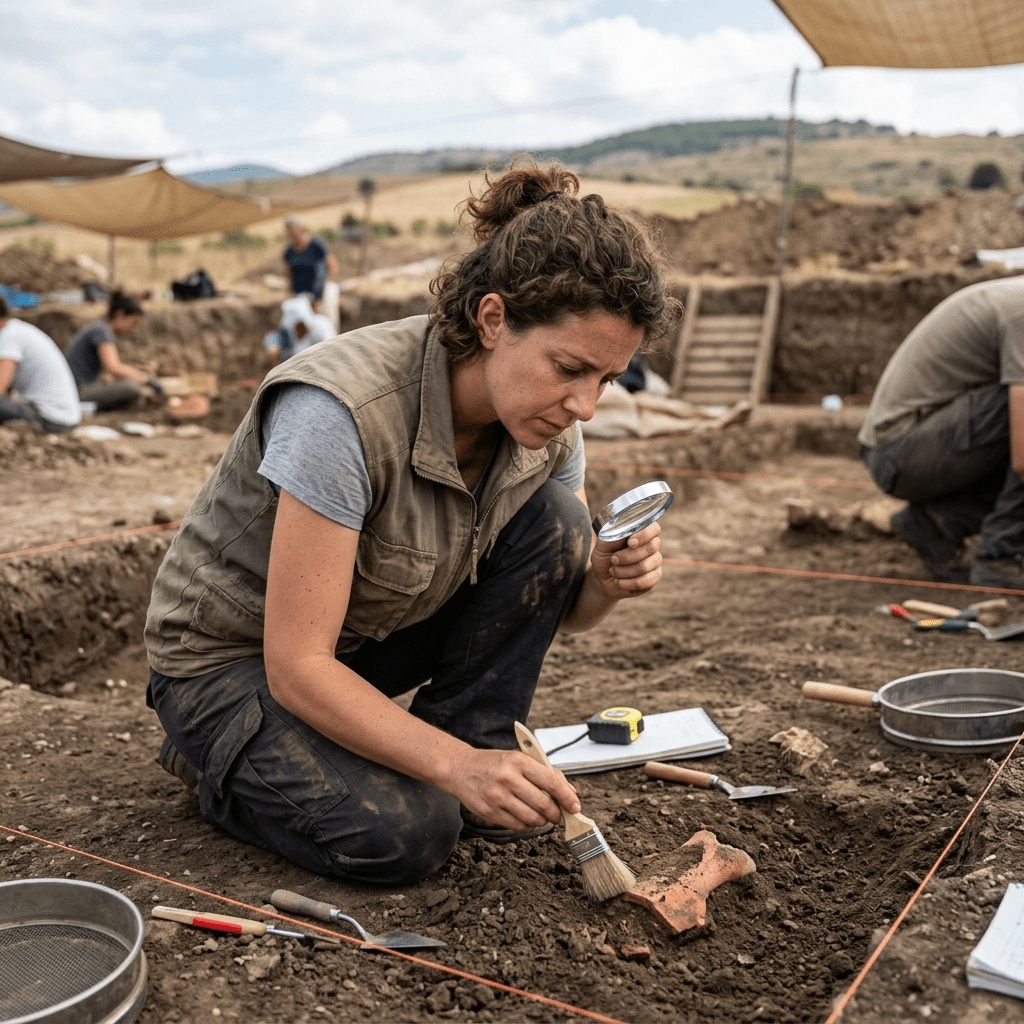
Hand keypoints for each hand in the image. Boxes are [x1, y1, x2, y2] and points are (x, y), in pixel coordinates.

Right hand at [449, 748, 579, 831]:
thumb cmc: (495, 763)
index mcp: (519, 761)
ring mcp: (497, 796)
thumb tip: (570, 793)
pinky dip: (527, 825)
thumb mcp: (519, 759)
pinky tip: (526, 818)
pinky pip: (517, 826)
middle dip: (556, 814)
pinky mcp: (489, 812)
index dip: (567, 797)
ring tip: (542, 816)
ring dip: (542, 821)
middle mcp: (508, 778)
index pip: (551, 782)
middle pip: (544, 804)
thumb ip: (544, 773)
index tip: (575, 806)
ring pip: (532, 818)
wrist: (461, 768)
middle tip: (558, 815)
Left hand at [589, 520, 661, 599]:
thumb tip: (624, 531)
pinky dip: (628, 583)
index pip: (654, 528)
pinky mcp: (655, 577)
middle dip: (627, 556)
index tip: (629, 543)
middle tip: (613, 559)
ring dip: (624, 571)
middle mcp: (651, 545)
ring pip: (645, 566)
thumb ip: (612, 536)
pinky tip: (620, 582)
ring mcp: (655, 561)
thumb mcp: (602, 545)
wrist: (603, 578)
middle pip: (651, 548)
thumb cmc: (604, 557)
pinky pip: (646, 581)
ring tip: (613, 571)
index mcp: (641, 532)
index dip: (644, 535)